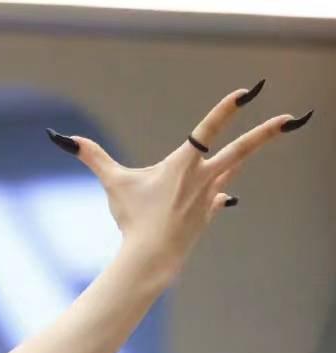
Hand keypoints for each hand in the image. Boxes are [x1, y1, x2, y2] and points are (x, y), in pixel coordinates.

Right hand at [47, 84, 313, 278]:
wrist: (151, 260)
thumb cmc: (132, 220)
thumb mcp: (113, 184)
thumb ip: (93, 157)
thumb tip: (61, 138)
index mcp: (183, 164)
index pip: (209, 129)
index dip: (227, 108)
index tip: (246, 92)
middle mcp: (203, 178)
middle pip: (242, 149)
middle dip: (267, 132)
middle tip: (292, 118)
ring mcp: (210, 196)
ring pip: (233, 167)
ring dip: (245, 153)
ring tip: (267, 135)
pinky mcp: (209, 213)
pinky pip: (219, 196)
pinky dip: (218, 192)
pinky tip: (222, 193)